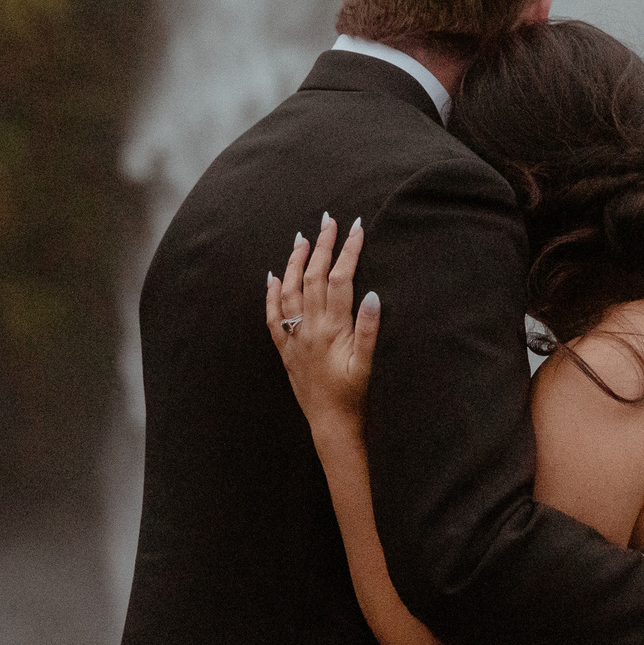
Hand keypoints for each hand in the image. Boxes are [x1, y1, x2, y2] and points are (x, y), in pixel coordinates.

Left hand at [265, 212, 378, 422]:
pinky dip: (271, 294)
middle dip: (321, 245)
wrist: (331, 424)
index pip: (339, 279)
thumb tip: (372, 293)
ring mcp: (295, 338)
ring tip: (301, 238)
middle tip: (328, 220)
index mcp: (333, 328)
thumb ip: (369, 328)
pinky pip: (273, 317)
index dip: (348, 250)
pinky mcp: (286, 349)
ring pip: (289, 290)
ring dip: (295, 261)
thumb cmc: (355, 395)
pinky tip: (272, 276)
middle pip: (312, 276)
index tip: (356, 227)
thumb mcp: (369, 363)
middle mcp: (310, 328)